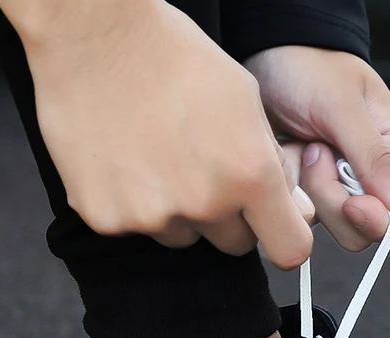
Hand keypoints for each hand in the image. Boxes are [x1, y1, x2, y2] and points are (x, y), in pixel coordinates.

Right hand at [17, 0, 313, 267]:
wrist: (91, 35)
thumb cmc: (176, 60)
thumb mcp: (247, 103)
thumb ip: (275, 167)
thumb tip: (298, 213)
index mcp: (250, 175)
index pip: (290, 250)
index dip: (284, 237)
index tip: (275, 226)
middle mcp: (205, 203)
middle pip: (236, 244)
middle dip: (231, 218)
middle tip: (207, 173)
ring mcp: (154, 215)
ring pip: (187, 237)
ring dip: (182, 212)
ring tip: (160, 159)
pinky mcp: (108, 218)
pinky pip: (138, 228)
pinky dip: (136, 205)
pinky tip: (128, 162)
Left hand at [246, 46, 389, 251]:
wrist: (267, 53)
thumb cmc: (312, 68)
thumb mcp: (345, 106)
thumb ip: (376, 158)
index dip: (387, 225)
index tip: (354, 203)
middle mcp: (373, 183)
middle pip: (367, 232)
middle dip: (336, 203)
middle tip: (318, 153)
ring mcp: (339, 193)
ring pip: (334, 228)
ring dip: (311, 190)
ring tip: (304, 147)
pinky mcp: (310, 196)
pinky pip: (301, 216)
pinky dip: (288, 188)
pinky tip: (288, 154)